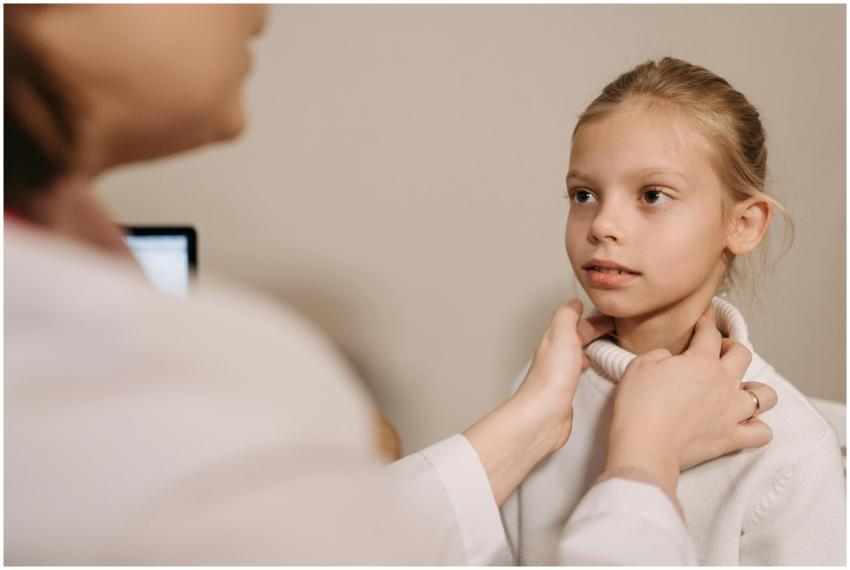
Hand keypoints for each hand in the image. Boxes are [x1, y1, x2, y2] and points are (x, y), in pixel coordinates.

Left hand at [463, 299, 612, 504]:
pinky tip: (593, 371)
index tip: (612, 316)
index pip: (576, 323)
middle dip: (595, 331)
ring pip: (578, 353)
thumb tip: (573, 302)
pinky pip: (579, 372)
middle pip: (577, 337)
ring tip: (608, 347)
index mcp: (555, 340)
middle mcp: (556, 355)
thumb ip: (567, 316)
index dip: (594, 318)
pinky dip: (588, 366)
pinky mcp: (566, 392)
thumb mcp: (561, 334)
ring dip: (591, 347)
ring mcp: (560, 374)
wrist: (543, 414)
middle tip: (615, 329)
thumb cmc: (552, 378)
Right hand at [605, 306, 777, 495]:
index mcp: (702, 362)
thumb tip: (671, 360)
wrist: (644, 447)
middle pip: (743, 354)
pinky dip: (757, 426)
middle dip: (731, 348)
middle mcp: (724, 383)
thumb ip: (661, 355)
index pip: (710, 333)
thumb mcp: (639, 365)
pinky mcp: (731, 439)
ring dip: (755, 389)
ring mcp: (732, 412)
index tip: (700, 324)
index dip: (704, 324)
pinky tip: (742, 422)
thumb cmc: (638, 405)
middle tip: (716, 353)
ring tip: (738, 390)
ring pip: (765, 395)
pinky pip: (762, 432)